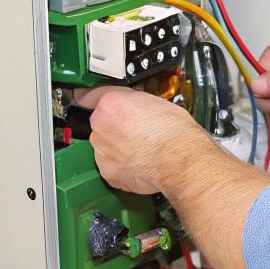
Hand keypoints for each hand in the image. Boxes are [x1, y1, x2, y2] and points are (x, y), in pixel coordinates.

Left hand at [72, 86, 212, 193]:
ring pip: (104, 146)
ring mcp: (102, 150)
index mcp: (110, 103)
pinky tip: (140, 164)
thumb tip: (134, 107)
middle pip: (100, 124)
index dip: (95, 100)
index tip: (89, 101)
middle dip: (114, 128)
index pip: (88, 95)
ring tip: (141, 150)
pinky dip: (122, 167)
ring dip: (117, 148)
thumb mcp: (155, 102)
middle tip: (136, 132)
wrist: (180, 159)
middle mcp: (100, 125)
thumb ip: (135, 103)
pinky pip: (110, 166)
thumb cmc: (174, 132)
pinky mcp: (108, 172)